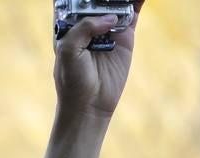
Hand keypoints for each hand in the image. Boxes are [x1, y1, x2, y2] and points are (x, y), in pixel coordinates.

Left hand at [53, 2, 143, 118]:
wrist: (91, 105)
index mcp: (67, 23)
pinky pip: (133, 10)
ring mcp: (107, 26)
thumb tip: (110, 17)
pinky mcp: (125, 34)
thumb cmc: (73, 81)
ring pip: (116, 0)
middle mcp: (87, 21)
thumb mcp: (69, 52)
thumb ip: (84, 28)